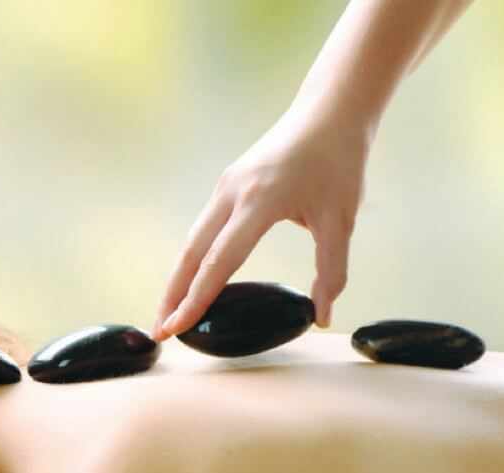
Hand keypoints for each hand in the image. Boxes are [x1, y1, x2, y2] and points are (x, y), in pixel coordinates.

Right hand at [153, 107, 369, 340]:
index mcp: (259, 202)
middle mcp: (232, 193)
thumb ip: (331, 272)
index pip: (219, 262)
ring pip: (192, 241)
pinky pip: (202, 228)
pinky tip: (191, 278)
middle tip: (161, 330)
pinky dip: (192, 259)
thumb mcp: (341, 220)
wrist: (330, 110)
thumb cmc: (339, 162)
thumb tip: (321, 316)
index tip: (178, 327)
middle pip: (191, 254)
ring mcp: (225, 186)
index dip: (196, 299)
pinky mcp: (227, 183)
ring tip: (170, 312)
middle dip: (173, 295)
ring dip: (178, 278)